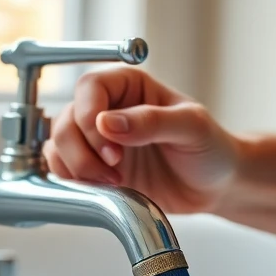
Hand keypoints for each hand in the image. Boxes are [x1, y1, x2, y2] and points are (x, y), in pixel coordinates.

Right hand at [44, 66, 239, 213]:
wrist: (216, 187)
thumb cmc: (210, 148)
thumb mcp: (192, 127)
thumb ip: (152, 121)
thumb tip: (107, 123)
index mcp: (129, 85)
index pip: (90, 87)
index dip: (90, 116)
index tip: (111, 147)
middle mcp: (108, 108)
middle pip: (67, 118)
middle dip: (82, 149)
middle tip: (113, 170)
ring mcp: (98, 140)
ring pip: (58, 144)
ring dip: (76, 166)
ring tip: (112, 182)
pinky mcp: (95, 168)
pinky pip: (63, 169)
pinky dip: (73, 181)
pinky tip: (102, 190)